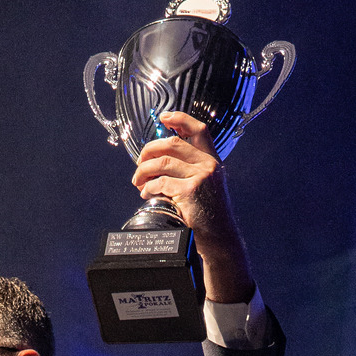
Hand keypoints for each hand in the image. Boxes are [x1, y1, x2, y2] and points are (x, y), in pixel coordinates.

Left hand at [132, 111, 253, 302]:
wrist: (219, 238)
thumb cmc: (207, 214)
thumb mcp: (205, 186)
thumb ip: (188, 171)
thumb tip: (156, 162)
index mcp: (212, 160)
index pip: (199, 129)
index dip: (180, 118)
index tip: (164, 118)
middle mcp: (209, 164)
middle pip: (172, 143)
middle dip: (149, 150)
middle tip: (139, 163)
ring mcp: (201, 176)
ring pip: (162, 163)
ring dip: (143, 171)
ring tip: (137, 181)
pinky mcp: (191, 190)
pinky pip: (161, 183)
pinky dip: (148, 188)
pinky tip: (145, 194)